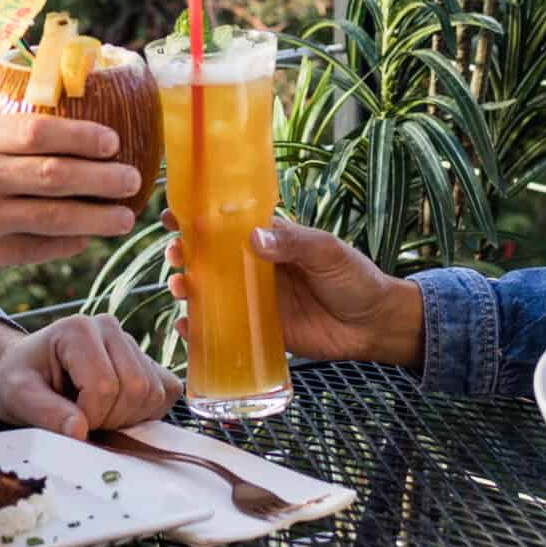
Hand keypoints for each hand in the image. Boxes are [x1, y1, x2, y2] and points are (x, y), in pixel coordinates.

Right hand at [0, 105, 144, 299]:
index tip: (113, 139)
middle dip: (103, 177)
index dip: (83, 135)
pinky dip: (67, 243)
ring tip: (124, 215)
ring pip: (54, 217)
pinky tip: (86, 238)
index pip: (39, 130)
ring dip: (97, 217)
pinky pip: (37, 249)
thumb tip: (31, 99)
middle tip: (132, 178)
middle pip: (56, 174)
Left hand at [0, 316, 182, 439]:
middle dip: (110, 418)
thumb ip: (45, 412)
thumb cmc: (20, 380)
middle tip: (83, 420)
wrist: (28, 371)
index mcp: (77, 329)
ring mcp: (132, 342)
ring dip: (127, 418)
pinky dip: (147, 412)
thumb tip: (80, 432)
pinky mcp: (148, 361)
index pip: (104, 385)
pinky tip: (118, 412)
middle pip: (135, 388)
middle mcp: (110, 327)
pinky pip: (167, 391)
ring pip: (153, 392)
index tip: (68, 420)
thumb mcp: (17, 396)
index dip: (90, 416)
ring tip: (97, 414)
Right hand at [166, 214, 424, 367]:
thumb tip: (254, 238)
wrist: (374, 325)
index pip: (228, 224)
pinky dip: (200, 329)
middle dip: (184, 254)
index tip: (171, 216)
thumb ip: (293, 243)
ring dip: (187, 288)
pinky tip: (186, 328)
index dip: (198, 218)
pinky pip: (222, 329)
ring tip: (180, 288)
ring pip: (210, 291)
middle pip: (209, 257)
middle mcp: (256, 267)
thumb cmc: (354, 278)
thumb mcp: (326, 252)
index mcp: (271, 240)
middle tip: (175, 256)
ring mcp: (254, 300)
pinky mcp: (259, 330)